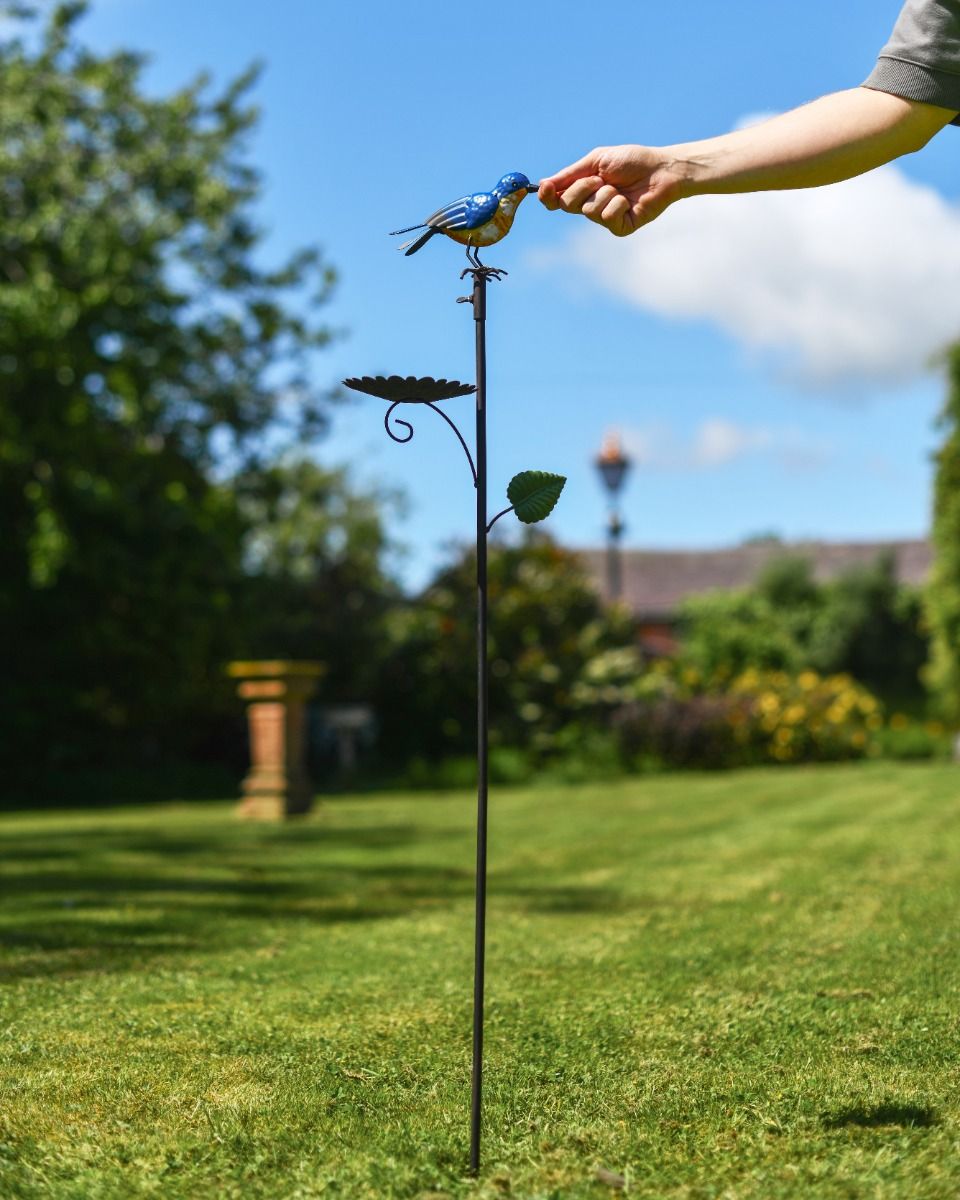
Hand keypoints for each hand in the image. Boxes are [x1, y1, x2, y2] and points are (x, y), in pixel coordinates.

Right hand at [538, 145, 686, 235]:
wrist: (660, 170)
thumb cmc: (631, 161)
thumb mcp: (596, 161)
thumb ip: (570, 174)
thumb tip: (543, 183)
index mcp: (583, 190)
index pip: (556, 200)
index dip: (548, 196)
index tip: (545, 188)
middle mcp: (590, 206)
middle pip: (567, 205)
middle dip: (582, 188)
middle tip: (599, 179)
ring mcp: (604, 219)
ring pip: (588, 210)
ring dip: (604, 193)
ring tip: (619, 188)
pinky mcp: (619, 228)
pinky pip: (607, 217)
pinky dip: (617, 204)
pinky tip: (628, 200)